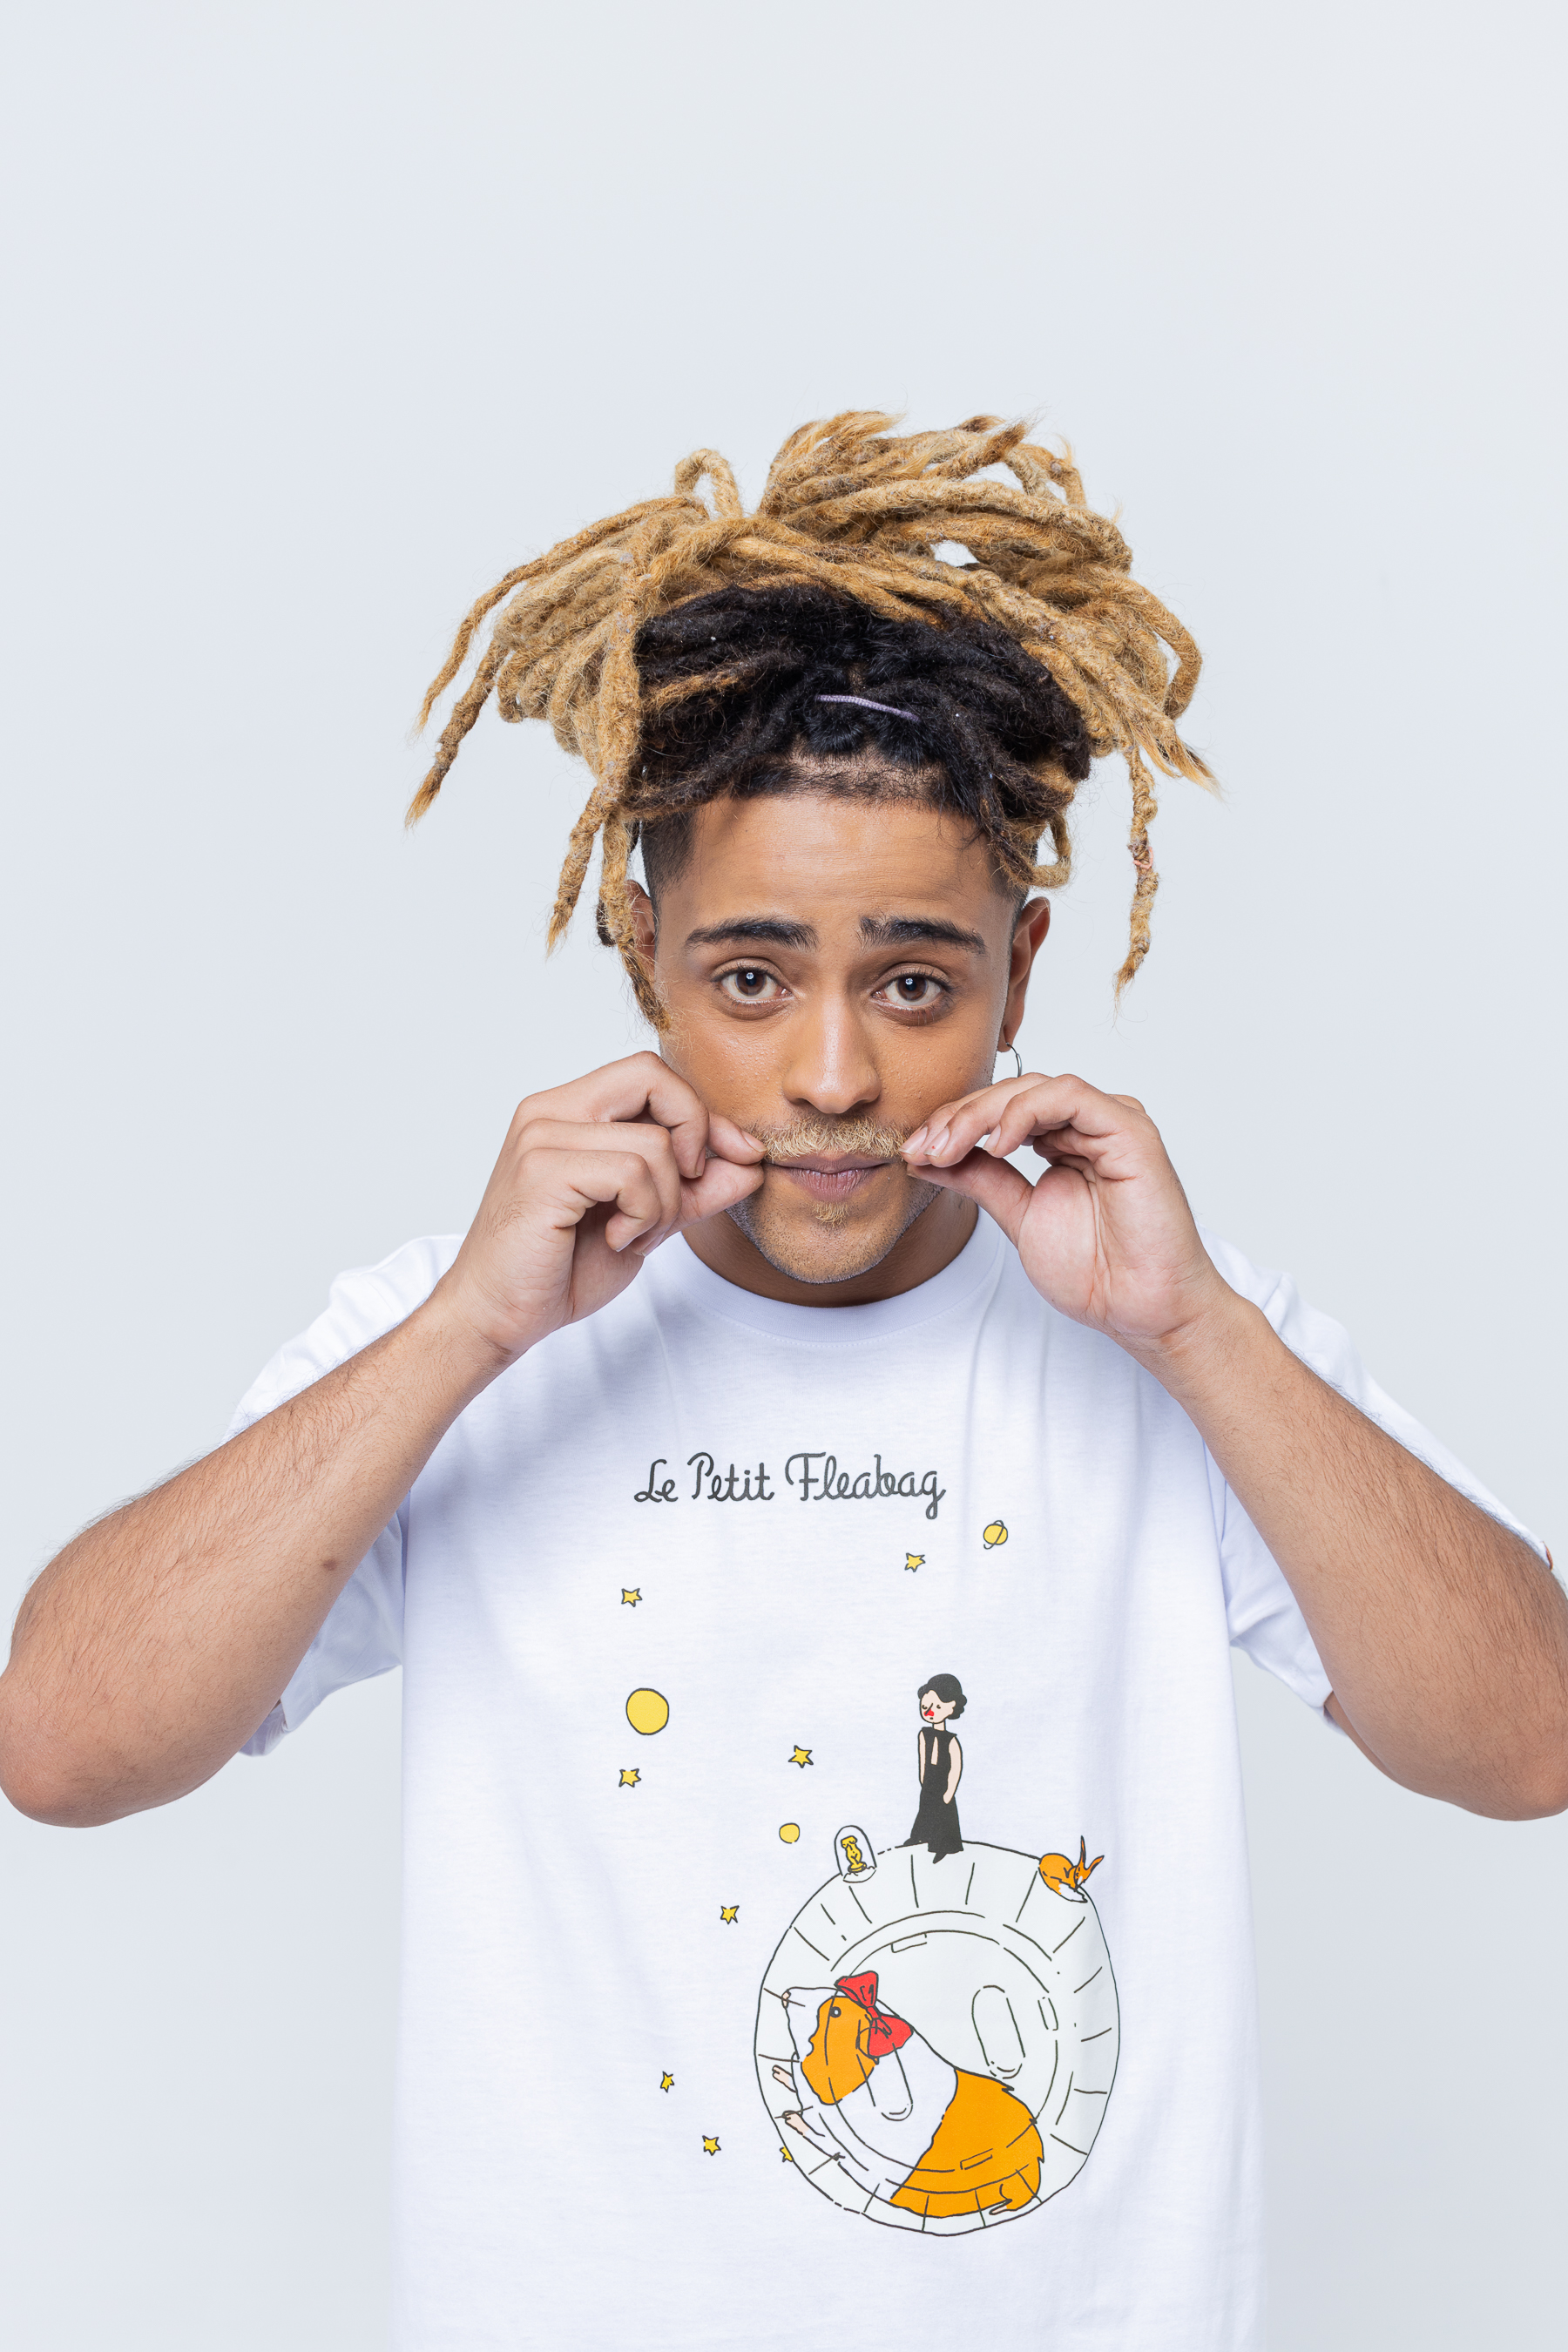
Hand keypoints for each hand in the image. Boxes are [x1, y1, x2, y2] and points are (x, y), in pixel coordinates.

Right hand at [433, 1053, 763, 1363]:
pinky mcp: (541, 1171)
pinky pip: (632, 1173)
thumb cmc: (557, 1268)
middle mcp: (549, 1110)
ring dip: (665, 1201)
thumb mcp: (647, 1220)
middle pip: (653, 1076)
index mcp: (569, 1110)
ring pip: (653, 1142)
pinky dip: (644, 1214)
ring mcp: (541, 1136)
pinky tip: (617, 1238)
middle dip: (694, 1133)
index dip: (702, 1115)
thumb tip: (751, 1162)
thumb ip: (695, 1188)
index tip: (733, 1159)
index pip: (652, 1075)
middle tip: (685, 1186)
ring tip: (633, 1232)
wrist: (496, 1316)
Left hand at [902, 1071, 1233, 1355]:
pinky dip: (1025, 1111)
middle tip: (923, 1148)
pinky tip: (997, 1144)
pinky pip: (1069, 1096)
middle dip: (957, 1118)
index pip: (999, 1111)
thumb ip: (979, 1180)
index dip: (952, 1125)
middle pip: (1011, 1094)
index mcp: (1062, 1140)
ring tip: (950, 1147)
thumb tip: (926, 1156)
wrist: (1140, 1309)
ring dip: (981, 1113)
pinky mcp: (1129, 1129)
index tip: (913, 1152)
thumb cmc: (1097, 1272)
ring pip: (1035, 1088)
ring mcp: (1109, 1123)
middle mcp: (1085, 1125)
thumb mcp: (1018, 1216)